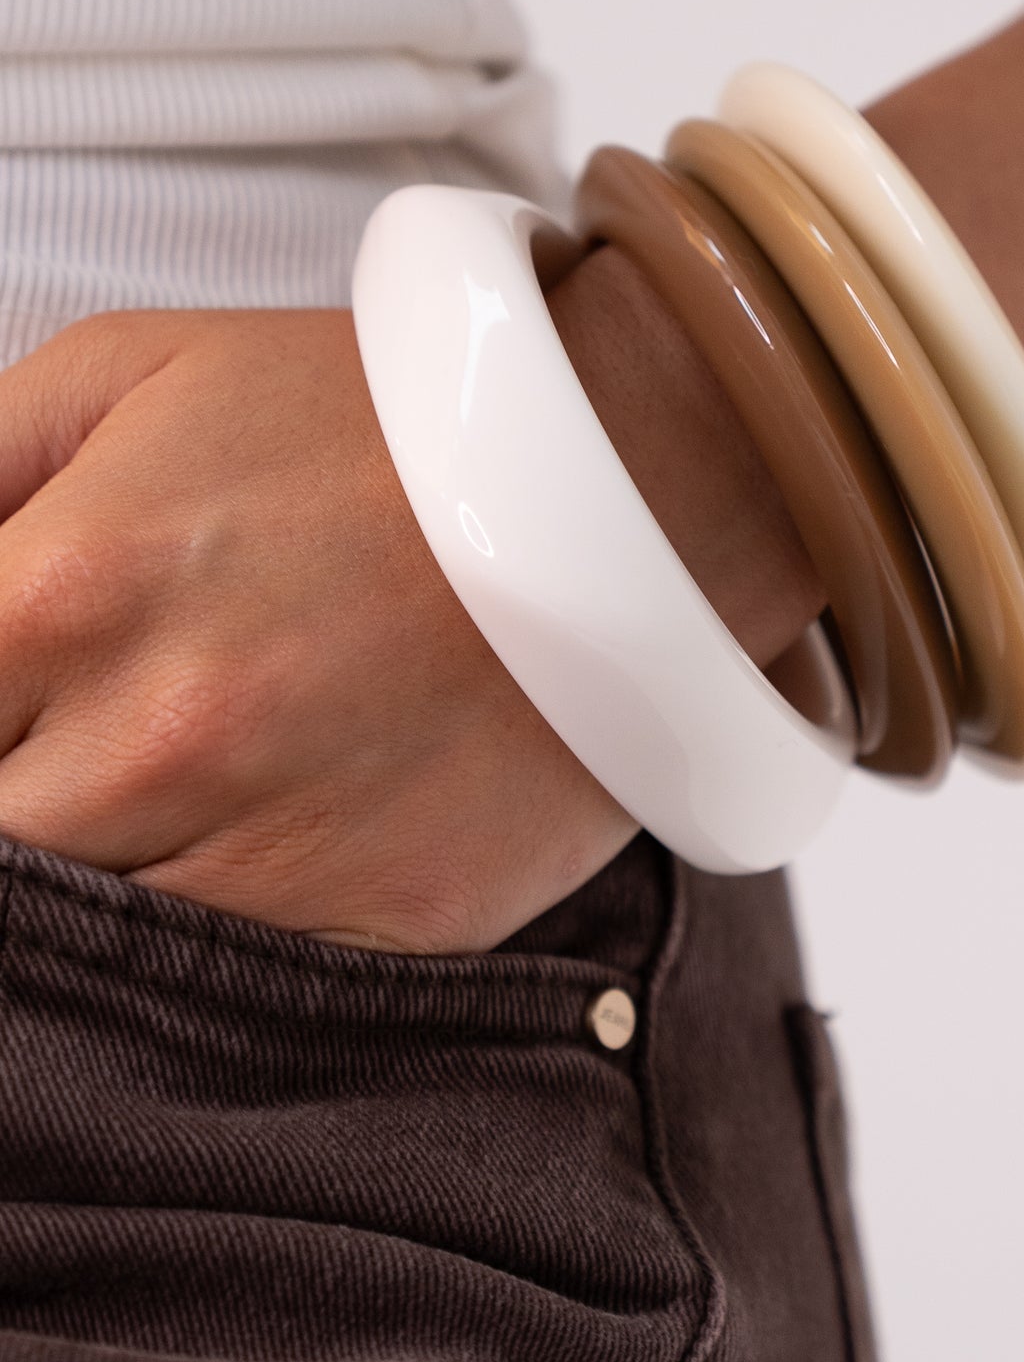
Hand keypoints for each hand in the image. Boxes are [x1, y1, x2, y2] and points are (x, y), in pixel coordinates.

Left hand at [0, 261, 819, 951]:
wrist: (625, 496)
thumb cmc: (377, 427)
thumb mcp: (138, 370)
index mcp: (61, 592)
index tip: (7, 712)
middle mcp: (146, 743)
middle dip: (18, 795)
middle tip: (80, 749)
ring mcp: (255, 852)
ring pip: (75, 949)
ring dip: (97, 877)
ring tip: (173, 790)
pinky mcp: (357, 928)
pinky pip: (211, 990)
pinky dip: (198, 942)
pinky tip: (240, 851)